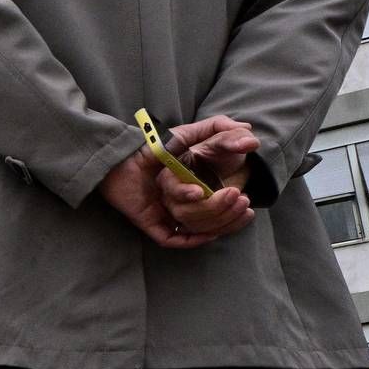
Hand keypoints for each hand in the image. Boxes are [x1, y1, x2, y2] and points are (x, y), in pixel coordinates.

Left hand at [97, 115, 254, 249]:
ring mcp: (164, 214)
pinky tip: (209, 232)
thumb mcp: (188, 134)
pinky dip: (191, 239)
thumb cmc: (152, 144)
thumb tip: (249, 132)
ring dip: (214, 218)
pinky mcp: (149, 222)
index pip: (216, 207)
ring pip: (193, 227)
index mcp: (188, 190)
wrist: (119, 154)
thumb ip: (216, 129)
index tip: (247, 200)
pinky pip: (171, 239)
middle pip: (207, 217)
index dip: (233, 208)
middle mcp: (177, 204)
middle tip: (241, 198)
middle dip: (227, 210)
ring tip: (228, 199)